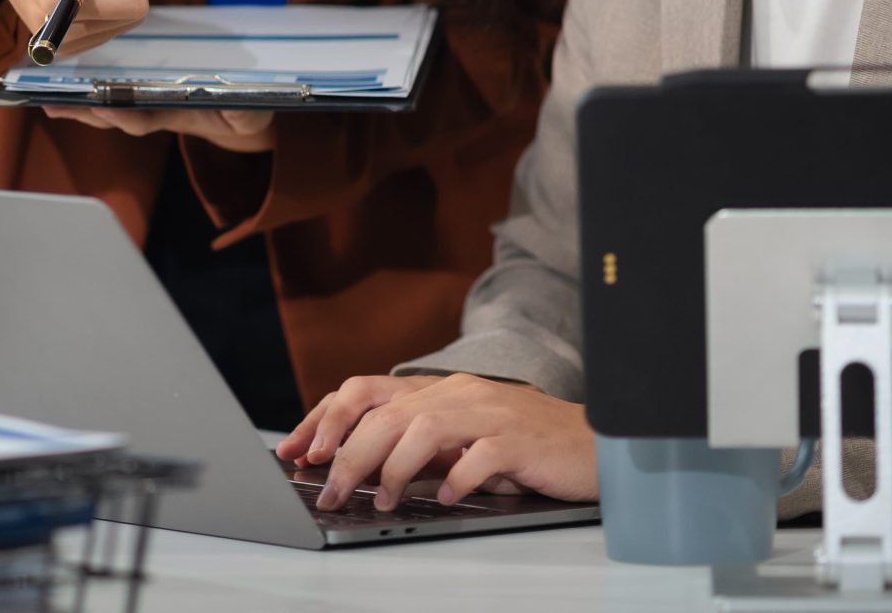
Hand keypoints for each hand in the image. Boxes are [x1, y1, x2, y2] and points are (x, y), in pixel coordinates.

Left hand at [40, 105, 277, 152]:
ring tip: (47, 96)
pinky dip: (87, 90)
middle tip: (56, 104)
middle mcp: (154, 112)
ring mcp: (146, 102)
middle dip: (85, 111)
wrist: (242, 115)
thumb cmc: (243, 113)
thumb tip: (237, 105)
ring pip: (106, 103)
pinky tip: (62, 85)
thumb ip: (244, 112)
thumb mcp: (249, 115)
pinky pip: (110, 90)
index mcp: (174, 117)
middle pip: (113, 114)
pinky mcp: (143, 88)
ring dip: (77, 102)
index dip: (122, 114)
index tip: (102, 105)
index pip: (142, 119)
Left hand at [276, 372, 596, 511]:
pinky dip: (457, 478)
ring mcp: (488, 413)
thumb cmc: (526, 445)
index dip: (325, 419)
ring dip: (393, 469)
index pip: (365, 392)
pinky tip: (449, 497)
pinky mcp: (518, 439)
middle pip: (385, 415)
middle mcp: (457, 393)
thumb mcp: (462, 441)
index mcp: (438, 391)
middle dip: (348, 455)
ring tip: (381, 500)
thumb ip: (420, 449)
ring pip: (422, 429)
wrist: (593, 442)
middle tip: (332, 492)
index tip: (298, 452)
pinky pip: (478, 456)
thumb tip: (367, 473)